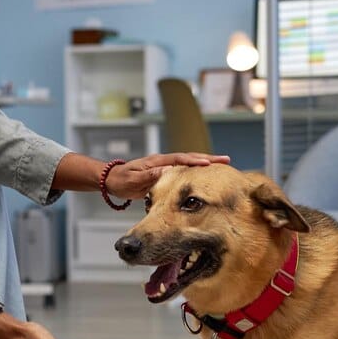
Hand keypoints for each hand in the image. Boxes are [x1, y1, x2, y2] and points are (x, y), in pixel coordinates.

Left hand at [105, 153, 229, 199]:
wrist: (111, 180)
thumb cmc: (120, 180)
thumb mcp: (133, 180)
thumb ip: (150, 175)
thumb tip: (168, 171)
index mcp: (157, 162)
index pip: (180, 159)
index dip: (195, 161)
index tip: (210, 163)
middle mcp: (163, 162)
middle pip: (189, 158)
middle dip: (208, 158)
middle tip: (226, 160)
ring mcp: (164, 167)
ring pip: (188, 163)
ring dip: (204, 163)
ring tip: (222, 165)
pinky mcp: (163, 174)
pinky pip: (183, 171)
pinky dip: (195, 171)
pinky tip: (204, 175)